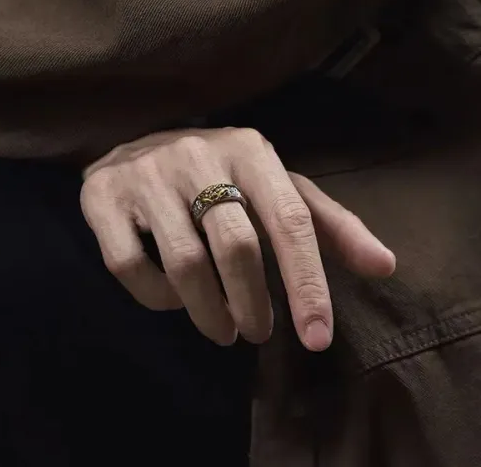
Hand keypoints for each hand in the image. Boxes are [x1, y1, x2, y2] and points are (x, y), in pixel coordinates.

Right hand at [81, 128, 394, 350]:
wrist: (140, 149)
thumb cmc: (222, 175)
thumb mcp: (279, 189)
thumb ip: (331, 226)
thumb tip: (385, 266)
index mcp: (251, 150)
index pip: (290, 221)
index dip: (306, 284)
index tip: (317, 338)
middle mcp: (198, 154)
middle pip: (236, 247)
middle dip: (253, 304)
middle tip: (258, 333)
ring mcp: (147, 174)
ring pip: (184, 263)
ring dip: (210, 312)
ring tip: (224, 329)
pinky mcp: (103, 197)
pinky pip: (131, 265)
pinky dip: (157, 300)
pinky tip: (175, 303)